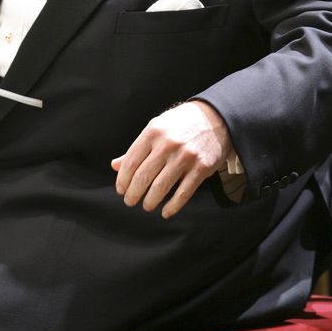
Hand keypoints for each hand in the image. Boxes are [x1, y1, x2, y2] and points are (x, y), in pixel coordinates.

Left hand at [111, 100, 231, 218]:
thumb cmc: (181, 124)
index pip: (131, 162)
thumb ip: (137, 148)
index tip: (120, 189)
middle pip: (143, 177)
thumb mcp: (157, 128)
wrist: (216, 118)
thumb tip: (115, 165)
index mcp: (153, 132)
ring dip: (150, 201)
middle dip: (133, 193)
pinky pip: (183, 193)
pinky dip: (173, 206)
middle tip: (129, 201)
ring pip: (161, 187)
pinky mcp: (201, 168)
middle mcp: (168, 144)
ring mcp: (185, 157)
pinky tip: (166, 212)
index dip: (123, 179)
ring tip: (146, 205)